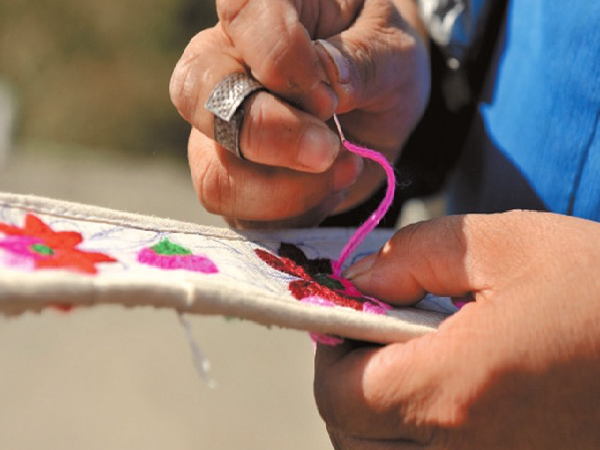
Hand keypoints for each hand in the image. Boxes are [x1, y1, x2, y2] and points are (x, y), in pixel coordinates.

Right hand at [170, 0, 429, 227]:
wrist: (379, 109)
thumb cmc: (380, 62)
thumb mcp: (393, 52)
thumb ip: (364, 62)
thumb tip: (328, 82)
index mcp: (264, 8)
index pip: (243, 12)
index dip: (283, 59)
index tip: (331, 94)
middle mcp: (226, 64)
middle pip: (202, 97)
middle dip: (271, 135)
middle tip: (331, 149)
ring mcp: (221, 128)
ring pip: (215, 172)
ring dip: (288, 189)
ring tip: (344, 168)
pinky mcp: (234, 179)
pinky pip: (242, 213)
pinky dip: (295, 212)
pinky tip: (329, 186)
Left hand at [314, 210, 599, 447]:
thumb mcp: (508, 244)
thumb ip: (415, 256)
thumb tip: (359, 281)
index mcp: (453, 393)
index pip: (338, 394)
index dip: (333, 352)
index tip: (351, 320)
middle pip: (355, 437)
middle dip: (353, 387)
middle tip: (381, 342)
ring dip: (384, 419)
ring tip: (421, 366)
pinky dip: (427, 440)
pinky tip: (458, 401)